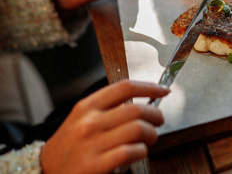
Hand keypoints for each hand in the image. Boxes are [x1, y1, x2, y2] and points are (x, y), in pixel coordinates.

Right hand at [40, 80, 169, 173]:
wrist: (45, 170)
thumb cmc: (71, 144)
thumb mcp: (83, 118)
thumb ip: (109, 108)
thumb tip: (145, 100)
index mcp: (87, 106)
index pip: (125, 87)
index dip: (150, 86)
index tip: (164, 90)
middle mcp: (88, 122)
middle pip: (136, 109)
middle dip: (156, 114)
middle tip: (158, 121)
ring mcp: (90, 144)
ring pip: (137, 129)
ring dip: (152, 134)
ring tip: (150, 138)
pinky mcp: (93, 166)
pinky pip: (130, 151)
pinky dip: (142, 151)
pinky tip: (139, 151)